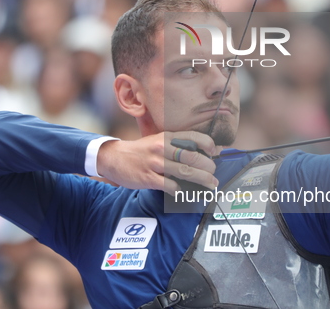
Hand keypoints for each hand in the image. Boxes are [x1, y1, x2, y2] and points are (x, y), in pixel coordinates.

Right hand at [97, 132, 219, 195]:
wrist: (114, 157)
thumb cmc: (140, 151)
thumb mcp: (157, 140)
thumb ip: (175, 145)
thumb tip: (198, 153)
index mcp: (166, 137)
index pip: (192, 137)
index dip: (207, 145)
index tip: (215, 153)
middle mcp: (162, 148)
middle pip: (192, 157)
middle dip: (208, 167)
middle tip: (214, 174)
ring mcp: (155, 163)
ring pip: (185, 172)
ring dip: (201, 179)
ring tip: (211, 184)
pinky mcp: (148, 178)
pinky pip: (169, 185)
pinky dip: (180, 190)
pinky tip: (185, 192)